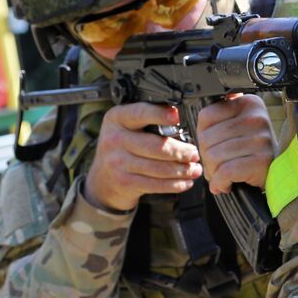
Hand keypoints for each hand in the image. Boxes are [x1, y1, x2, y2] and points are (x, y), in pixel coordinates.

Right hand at [85, 103, 202, 211]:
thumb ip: (147, 120)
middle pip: (156, 146)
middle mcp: (114, 139)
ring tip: (194, 169)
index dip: (160, 115)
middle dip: (181, 152)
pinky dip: (175, 184)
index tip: (177, 116)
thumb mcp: (127, 127)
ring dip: (182, 170)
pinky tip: (185, 182)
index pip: (140, 113)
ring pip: (159, 168)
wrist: (102, 179)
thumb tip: (183, 121)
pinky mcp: (125, 182)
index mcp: (117, 118)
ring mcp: (117, 162)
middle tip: (195, 153)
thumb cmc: (122, 147)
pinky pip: (156, 184)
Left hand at [195, 94, 274, 193]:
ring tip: (223, 175)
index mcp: (248, 103)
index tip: (214, 146)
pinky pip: (225, 172)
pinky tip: (226, 184)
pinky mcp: (261, 160)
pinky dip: (220, 183)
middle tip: (217, 166)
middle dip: (207, 158)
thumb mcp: (237, 127)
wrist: (276, 173)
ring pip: (214, 156)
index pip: (206, 115)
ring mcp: (260, 139)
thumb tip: (191, 117)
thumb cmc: (252, 151)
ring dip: (213, 172)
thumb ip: (218, 119)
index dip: (203, 136)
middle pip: (207, 138)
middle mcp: (256, 118)